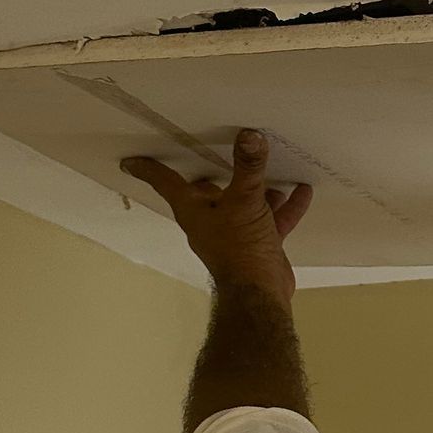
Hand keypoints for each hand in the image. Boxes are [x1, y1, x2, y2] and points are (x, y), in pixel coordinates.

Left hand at [119, 127, 313, 299]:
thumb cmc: (240, 249)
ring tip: (271, 165)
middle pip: (206, 190)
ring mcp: (234, 233)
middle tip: (211, 147)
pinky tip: (302, 191)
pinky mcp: (257, 244)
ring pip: (243, 203)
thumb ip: (249, 168)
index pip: (165, 182)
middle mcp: (210, 220)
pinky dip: (285, 206)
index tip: (130, 161)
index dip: (148, 169)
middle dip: (211, 171)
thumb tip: (249, 136)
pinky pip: (271, 219)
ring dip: (257, 187)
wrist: (260, 295)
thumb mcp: (245, 202)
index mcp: (194, 210)